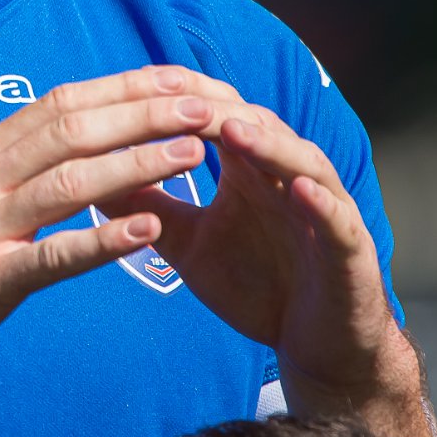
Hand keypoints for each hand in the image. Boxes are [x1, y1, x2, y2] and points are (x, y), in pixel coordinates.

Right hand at [0, 65, 273, 403]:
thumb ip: (18, 172)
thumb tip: (84, 146)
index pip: (63, 103)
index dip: (127, 88)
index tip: (183, 82)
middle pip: (73, 128)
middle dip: (145, 112)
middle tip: (207, 106)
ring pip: (69, 181)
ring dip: (138, 162)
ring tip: (194, 154)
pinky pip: (50, 256)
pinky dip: (101, 240)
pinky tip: (148, 231)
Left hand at [102, 106, 408, 410]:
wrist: (314, 346)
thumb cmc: (256, 285)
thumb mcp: (187, 242)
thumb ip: (145, 205)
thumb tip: (86, 174)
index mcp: (248, 167)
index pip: (212, 116)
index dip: (174, 102)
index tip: (130, 90)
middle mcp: (287, 173)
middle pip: (253, 124)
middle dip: (213, 109)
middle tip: (173, 96)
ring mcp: (324, 205)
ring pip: (299, 160)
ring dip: (267, 143)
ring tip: (231, 129)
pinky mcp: (350, 245)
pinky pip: (339, 217)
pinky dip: (322, 202)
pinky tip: (301, 191)